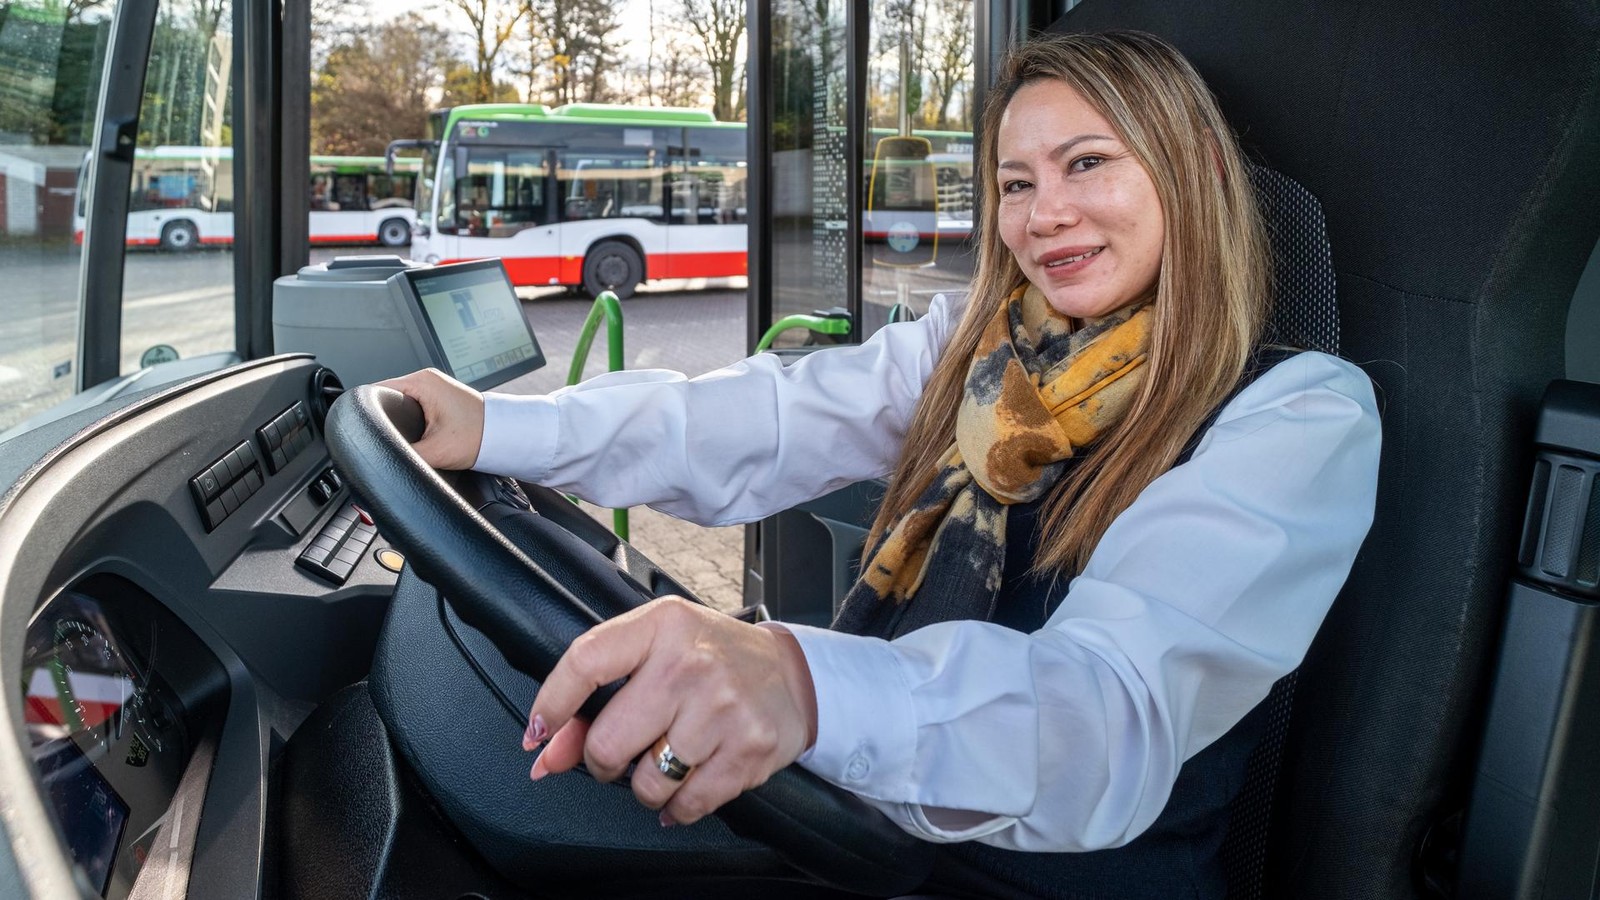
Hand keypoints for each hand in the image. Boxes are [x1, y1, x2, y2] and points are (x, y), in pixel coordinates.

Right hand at [375, 368, 483, 469]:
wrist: (505, 437)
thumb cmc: (479, 436)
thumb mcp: (436, 451)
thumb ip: (406, 455)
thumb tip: (386, 460)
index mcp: (422, 382)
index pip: (377, 391)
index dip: (368, 412)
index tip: (365, 429)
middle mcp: (426, 380)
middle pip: (386, 397)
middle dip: (382, 418)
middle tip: (382, 438)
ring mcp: (432, 388)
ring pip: (399, 404)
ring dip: (396, 420)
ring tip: (397, 436)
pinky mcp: (438, 399)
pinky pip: (412, 407)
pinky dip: (408, 420)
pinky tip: (411, 433)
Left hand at [523, 597, 817, 826]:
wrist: (791, 674)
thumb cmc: (714, 657)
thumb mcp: (656, 650)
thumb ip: (597, 694)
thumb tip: (546, 751)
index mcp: (662, 626)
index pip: (585, 662)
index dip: (551, 705)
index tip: (537, 734)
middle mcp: (691, 664)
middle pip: (610, 742)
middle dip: (603, 761)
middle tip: (621, 752)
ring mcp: (722, 709)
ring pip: (647, 782)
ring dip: (646, 786)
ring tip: (665, 762)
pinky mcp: (748, 751)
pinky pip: (688, 804)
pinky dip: (678, 806)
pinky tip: (687, 784)